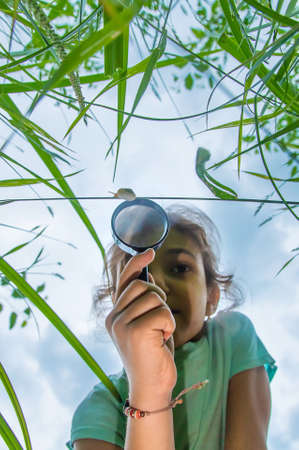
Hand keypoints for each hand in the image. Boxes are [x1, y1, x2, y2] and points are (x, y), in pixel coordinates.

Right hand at [105, 248, 176, 396]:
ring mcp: (121, 324)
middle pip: (141, 285)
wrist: (153, 387)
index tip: (150, 252)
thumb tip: (149, 277)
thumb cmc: (154, 354)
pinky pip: (162, 312)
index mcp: (114, 316)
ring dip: (165, 314)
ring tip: (160, 333)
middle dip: (158, 296)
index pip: (125, 281)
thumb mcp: (147, 325)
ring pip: (153, 297)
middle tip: (161, 319)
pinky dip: (169, 324)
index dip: (137, 264)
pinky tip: (163, 340)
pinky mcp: (134, 332)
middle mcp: (114, 318)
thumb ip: (144, 303)